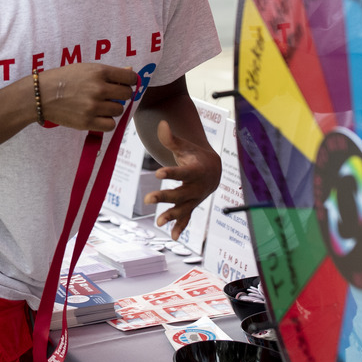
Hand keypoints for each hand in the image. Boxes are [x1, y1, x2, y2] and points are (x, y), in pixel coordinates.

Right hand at [37, 64, 136, 131]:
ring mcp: (93, 106)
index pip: (130, 78)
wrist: (41, 94)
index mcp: (99, 72)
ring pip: (119, 110)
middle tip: (109, 96)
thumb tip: (131, 73)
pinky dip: (106, 121)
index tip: (124, 84)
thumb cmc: (63, 78)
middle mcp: (98, 89)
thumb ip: (109, 73)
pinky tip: (97, 116)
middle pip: (127, 95)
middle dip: (121, 95)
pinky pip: (110, 125)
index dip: (130, 82)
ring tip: (99, 105)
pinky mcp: (87, 122)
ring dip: (112, 109)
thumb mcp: (86, 68)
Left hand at [144, 120, 222, 239]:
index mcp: (196, 170)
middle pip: (180, 193)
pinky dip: (181, 227)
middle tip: (148, 198)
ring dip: (172, 216)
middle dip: (165, 197)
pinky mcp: (192, 205)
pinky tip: (173, 237)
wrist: (213, 169)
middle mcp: (197, 187)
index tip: (158, 173)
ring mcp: (195, 198)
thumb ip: (171, 138)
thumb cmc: (194, 154)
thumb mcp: (184, 146)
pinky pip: (187, 218)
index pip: (182, 172)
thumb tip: (161, 124)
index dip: (171, 172)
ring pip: (183, 208)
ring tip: (158, 222)